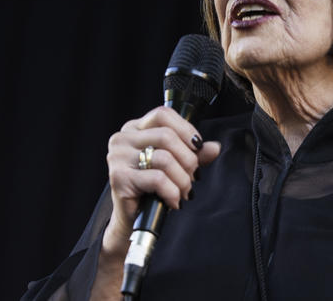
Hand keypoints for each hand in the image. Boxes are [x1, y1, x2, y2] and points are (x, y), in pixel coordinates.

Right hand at [102, 106, 220, 256]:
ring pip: (164, 158)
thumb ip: (194, 154)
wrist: (131, 217)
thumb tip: (214, 147)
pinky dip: (172, 191)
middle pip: (167, 136)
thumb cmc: (152, 187)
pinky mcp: (119, 178)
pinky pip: (157, 179)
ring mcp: (118, 157)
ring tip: (184, 191)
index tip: (197, 146)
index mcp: (135, 128)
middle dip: (188, 159)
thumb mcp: (177, 165)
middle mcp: (123, 138)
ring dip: (182, 179)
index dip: (185, 128)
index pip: (163, 114)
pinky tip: (173, 201)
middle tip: (193, 176)